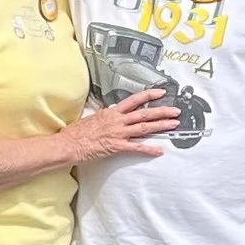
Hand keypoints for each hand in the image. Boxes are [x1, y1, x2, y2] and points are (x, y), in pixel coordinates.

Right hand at [65, 88, 180, 161]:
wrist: (68, 144)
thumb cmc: (76, 133)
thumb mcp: (92, 118)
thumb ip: (104, 116)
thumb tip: (110, 114)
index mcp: (111, 112)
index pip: (134, 100)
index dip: (149, 96)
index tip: (160, 93)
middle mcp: (117, 121)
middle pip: (144, 114)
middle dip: (162, 112)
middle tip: (176, 111)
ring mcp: (118, 133)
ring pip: (144, 128)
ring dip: (161, 126)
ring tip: (174, 125)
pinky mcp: (117, 146)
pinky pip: (136, 147)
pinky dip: (149, 149)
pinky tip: (159, 150)